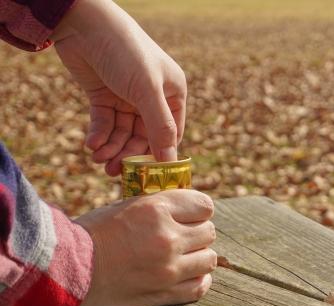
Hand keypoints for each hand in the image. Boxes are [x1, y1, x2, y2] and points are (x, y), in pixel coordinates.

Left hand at [51, 0, 185, 175]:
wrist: (84, 24)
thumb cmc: (126, 52)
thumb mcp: (147, 90)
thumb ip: (159, 126)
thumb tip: (170, 161)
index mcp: (172, 93)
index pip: (171, 133)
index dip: (160, 154)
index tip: (148, 176)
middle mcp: (152, 97)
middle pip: (144, 137)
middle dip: (129, 154)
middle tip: (114, 172)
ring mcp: (127, 97)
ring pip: (122, 133)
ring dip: (111, 148)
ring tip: (99, 159)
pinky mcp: (104, 96)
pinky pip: (105, 123)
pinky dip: (99, 135)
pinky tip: (91, 144)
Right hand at [69, 190, 216, 305]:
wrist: (64, 271)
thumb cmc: (91, 234)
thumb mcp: (126, 206)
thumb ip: (159, 206)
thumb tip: (186, 206)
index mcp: (156, 209)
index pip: (204, 205)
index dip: (198, 209)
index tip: (191, 214)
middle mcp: (167, 237)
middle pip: (208, 231)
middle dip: (198, 231)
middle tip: (184, 235)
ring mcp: (168, 267)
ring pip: (210, 258)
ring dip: (199, 255)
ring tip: (185, 256)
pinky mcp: (164, 293)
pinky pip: (201, 286)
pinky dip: (199, 279)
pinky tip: (188, 274)